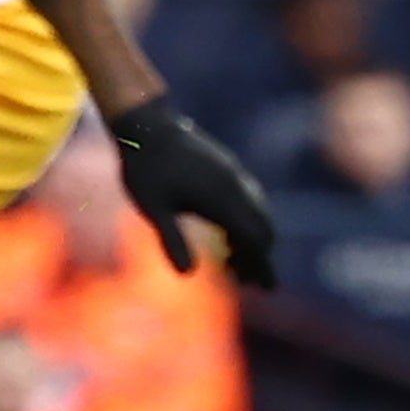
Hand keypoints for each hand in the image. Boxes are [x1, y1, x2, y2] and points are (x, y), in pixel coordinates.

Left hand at [110, 96, 276, 287]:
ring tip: (232, 261)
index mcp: (222, 200)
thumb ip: (172, 240)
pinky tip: (227, 232)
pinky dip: (247, 220)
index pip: (255, 239)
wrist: (146, 124)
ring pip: (258, 212)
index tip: (264, 287)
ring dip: (253, 238)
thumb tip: (186, 276)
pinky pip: (249, 198)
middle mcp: (235, 187)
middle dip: (259, 256)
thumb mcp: (153, 209)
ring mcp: (233, 174)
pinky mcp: (227, 166)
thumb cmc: (145, 169)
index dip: (262, 265)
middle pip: (262, 228)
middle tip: (245, 281)